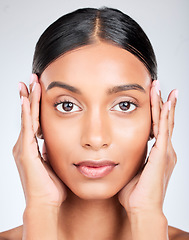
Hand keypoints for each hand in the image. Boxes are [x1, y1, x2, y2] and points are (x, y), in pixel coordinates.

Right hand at [13, 74, 66, 208]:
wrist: (46, 204)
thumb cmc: (52, 186)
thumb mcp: (53, 162)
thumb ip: (52, 150)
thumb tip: (55, 142)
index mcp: (32, 146)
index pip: (34, 119)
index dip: (36, 104)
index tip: (39, 89)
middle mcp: (25, 144)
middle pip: (28, 115)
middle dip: (30, 96)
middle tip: (32, 78)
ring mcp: (23, 147)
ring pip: (27, 118)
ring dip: (28, 100)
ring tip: (29, 83)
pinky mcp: (25, 152)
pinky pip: (27, 128)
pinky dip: (26, 113)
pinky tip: (26, 100)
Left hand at [118, 80, 177, 216]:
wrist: (141, 208)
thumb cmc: (134, 192)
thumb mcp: (131, 169)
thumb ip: (128, 158)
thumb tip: (118, 152)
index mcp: (157, 153)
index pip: (156, 126)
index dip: (155, 111)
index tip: (152, 97)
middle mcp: (164, 149)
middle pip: (163, 120)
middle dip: (160, 102)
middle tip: (158, 85)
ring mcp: (164, 151)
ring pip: (164, 121)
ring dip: (163, 104)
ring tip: (161, 87)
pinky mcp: (161, 154)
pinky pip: (163, 131)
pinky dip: (165, 116)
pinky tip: (166, 103)